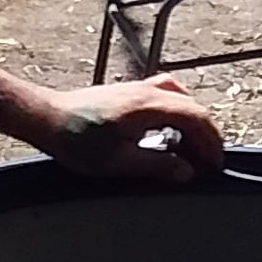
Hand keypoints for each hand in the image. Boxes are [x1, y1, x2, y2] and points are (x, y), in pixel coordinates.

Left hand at [39, 75, 224, 182]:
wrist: (45, 117)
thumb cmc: (76, 140)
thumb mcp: (118, 162)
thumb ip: (156, 166)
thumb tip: (186, 172)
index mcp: (149, 106)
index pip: (196, 118)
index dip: (211, 143)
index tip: (215, 164)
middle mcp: (147, 91)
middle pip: (192, 107)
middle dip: (206, 135)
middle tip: (208, 162)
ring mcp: (137, 88)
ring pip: (180, 100)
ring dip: (192, 123)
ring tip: (191, 149)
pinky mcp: (127, 93)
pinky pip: (165, 96)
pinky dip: (177, 113)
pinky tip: (168, 131)